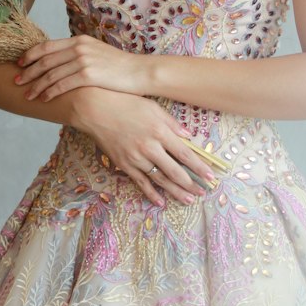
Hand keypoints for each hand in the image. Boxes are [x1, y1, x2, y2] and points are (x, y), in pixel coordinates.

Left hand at [14, 35, 148, 102]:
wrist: (140, 72)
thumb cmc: (120, 66)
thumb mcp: (97, 53)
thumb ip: (79, 54)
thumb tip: (63, 62)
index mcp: (79, 40)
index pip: (47, 46)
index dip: (30, 55)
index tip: (19, 64)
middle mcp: (79, 48)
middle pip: (45, 60)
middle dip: (28, 72)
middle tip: (16, 81)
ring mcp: (83, 61)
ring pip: (51, 74)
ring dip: (36, 85)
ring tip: (27, 95)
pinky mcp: (88, 75)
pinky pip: (62, 85)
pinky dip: (50, 92)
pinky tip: (44, 99)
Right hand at [66, 88, 217, 207]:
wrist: (94, 109)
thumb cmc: (125, 103)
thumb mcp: (152, 107)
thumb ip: (172, 123)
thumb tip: (188, 137)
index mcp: (160, 131)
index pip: (185, 154)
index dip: (199, 167)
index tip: (211, 175)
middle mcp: (150, 147)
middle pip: (175, 171)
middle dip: (191, 183)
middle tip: (204, 192)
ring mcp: (136, 158)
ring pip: (160, 180)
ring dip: (175, 191)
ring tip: (188, 200)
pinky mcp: (124, 165)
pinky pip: (140, 182)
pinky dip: (151, 193)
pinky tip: (161, 202)